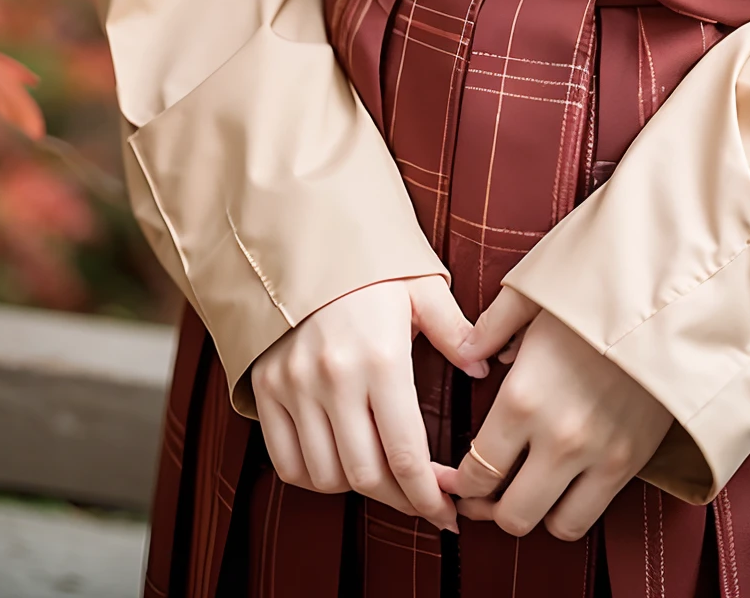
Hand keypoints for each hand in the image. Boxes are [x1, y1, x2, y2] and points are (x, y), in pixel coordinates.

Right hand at [251, 275, 477, 531]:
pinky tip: (341, 465)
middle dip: (401, 499)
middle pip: (367, 475)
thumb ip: (455, 329)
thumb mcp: (421, 285)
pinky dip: (314, 476)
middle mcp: (333, 377)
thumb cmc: (370, 264)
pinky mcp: (266, 388)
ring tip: (386, 480)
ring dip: (359, 489)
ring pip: (326, 475)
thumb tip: (483, 368)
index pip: (406, 454)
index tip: (450, 512)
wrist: (300, 237)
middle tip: (425, 501)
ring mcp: (293, 386)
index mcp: (380, 356)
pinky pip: (286, 461)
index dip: (430, 496)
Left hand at [435, 287, 671, 542]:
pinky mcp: (630, 464)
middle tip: (487, 492)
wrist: (666, 302)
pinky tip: (564, 483)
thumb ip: (492, 326)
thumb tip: (467, 351)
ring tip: (528, 488)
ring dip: (535, 512)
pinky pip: (590, 516)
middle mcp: (556, 439)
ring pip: (552, 526)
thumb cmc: (595, 294)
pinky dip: (571, 509)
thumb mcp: (534, 296)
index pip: (477, 471)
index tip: (457, 478)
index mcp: (522, 398)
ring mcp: (597, 457)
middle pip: (510, 514)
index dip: (461, 484)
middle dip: (491, 507)